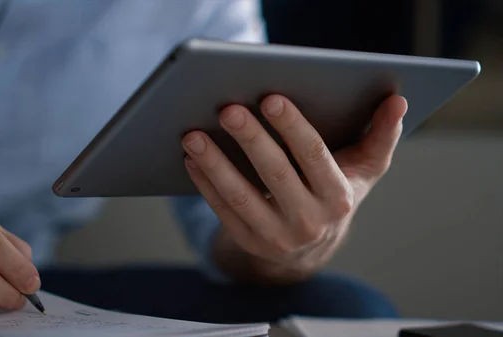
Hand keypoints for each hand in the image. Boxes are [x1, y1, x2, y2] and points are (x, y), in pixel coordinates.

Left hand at [181, 94, 406, 281]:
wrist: (312, 245)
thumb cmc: (334, 192)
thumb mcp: (363, 169)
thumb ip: (381, 135)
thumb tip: (397, 100)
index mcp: (338, 196)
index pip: (314, 156)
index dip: (293, 127)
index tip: (270, 98)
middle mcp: (309, 220)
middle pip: (275, 173)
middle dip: (250, 139)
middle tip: (227, 109)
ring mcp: (277, 236)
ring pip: (241, 196)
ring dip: (215, 164)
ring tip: (193, 135)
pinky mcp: (250, 242)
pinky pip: (223, 211)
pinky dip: (205, 184)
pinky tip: (191, 158)